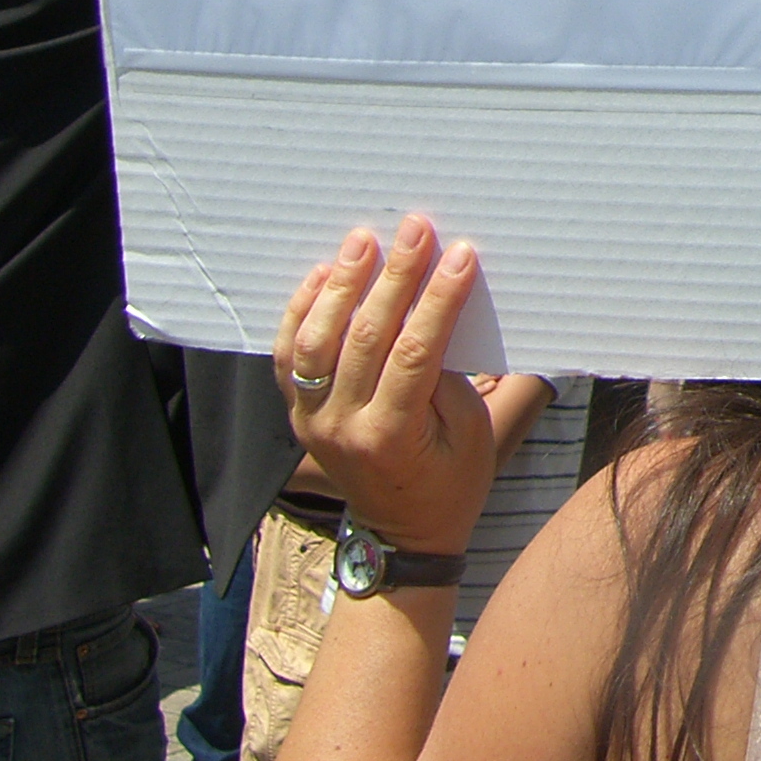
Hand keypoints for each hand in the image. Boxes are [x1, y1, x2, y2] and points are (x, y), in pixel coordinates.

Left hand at [273, 217, 496, 557]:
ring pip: (317, 340)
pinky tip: (322, 275)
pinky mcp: (298, 411)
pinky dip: (301, 311)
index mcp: (393, 435)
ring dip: (341, 285)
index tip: (460, 255)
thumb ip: (449, 375)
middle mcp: (341, 426)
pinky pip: (289, 356)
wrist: (404, 531)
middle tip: (415, 229)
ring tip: (362, 241)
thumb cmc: (452, 481)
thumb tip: (438, 309)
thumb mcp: (471, 432)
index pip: (415, 352)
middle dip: (394, 277)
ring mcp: (311, 419)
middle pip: (364, 337)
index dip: (438, 300)